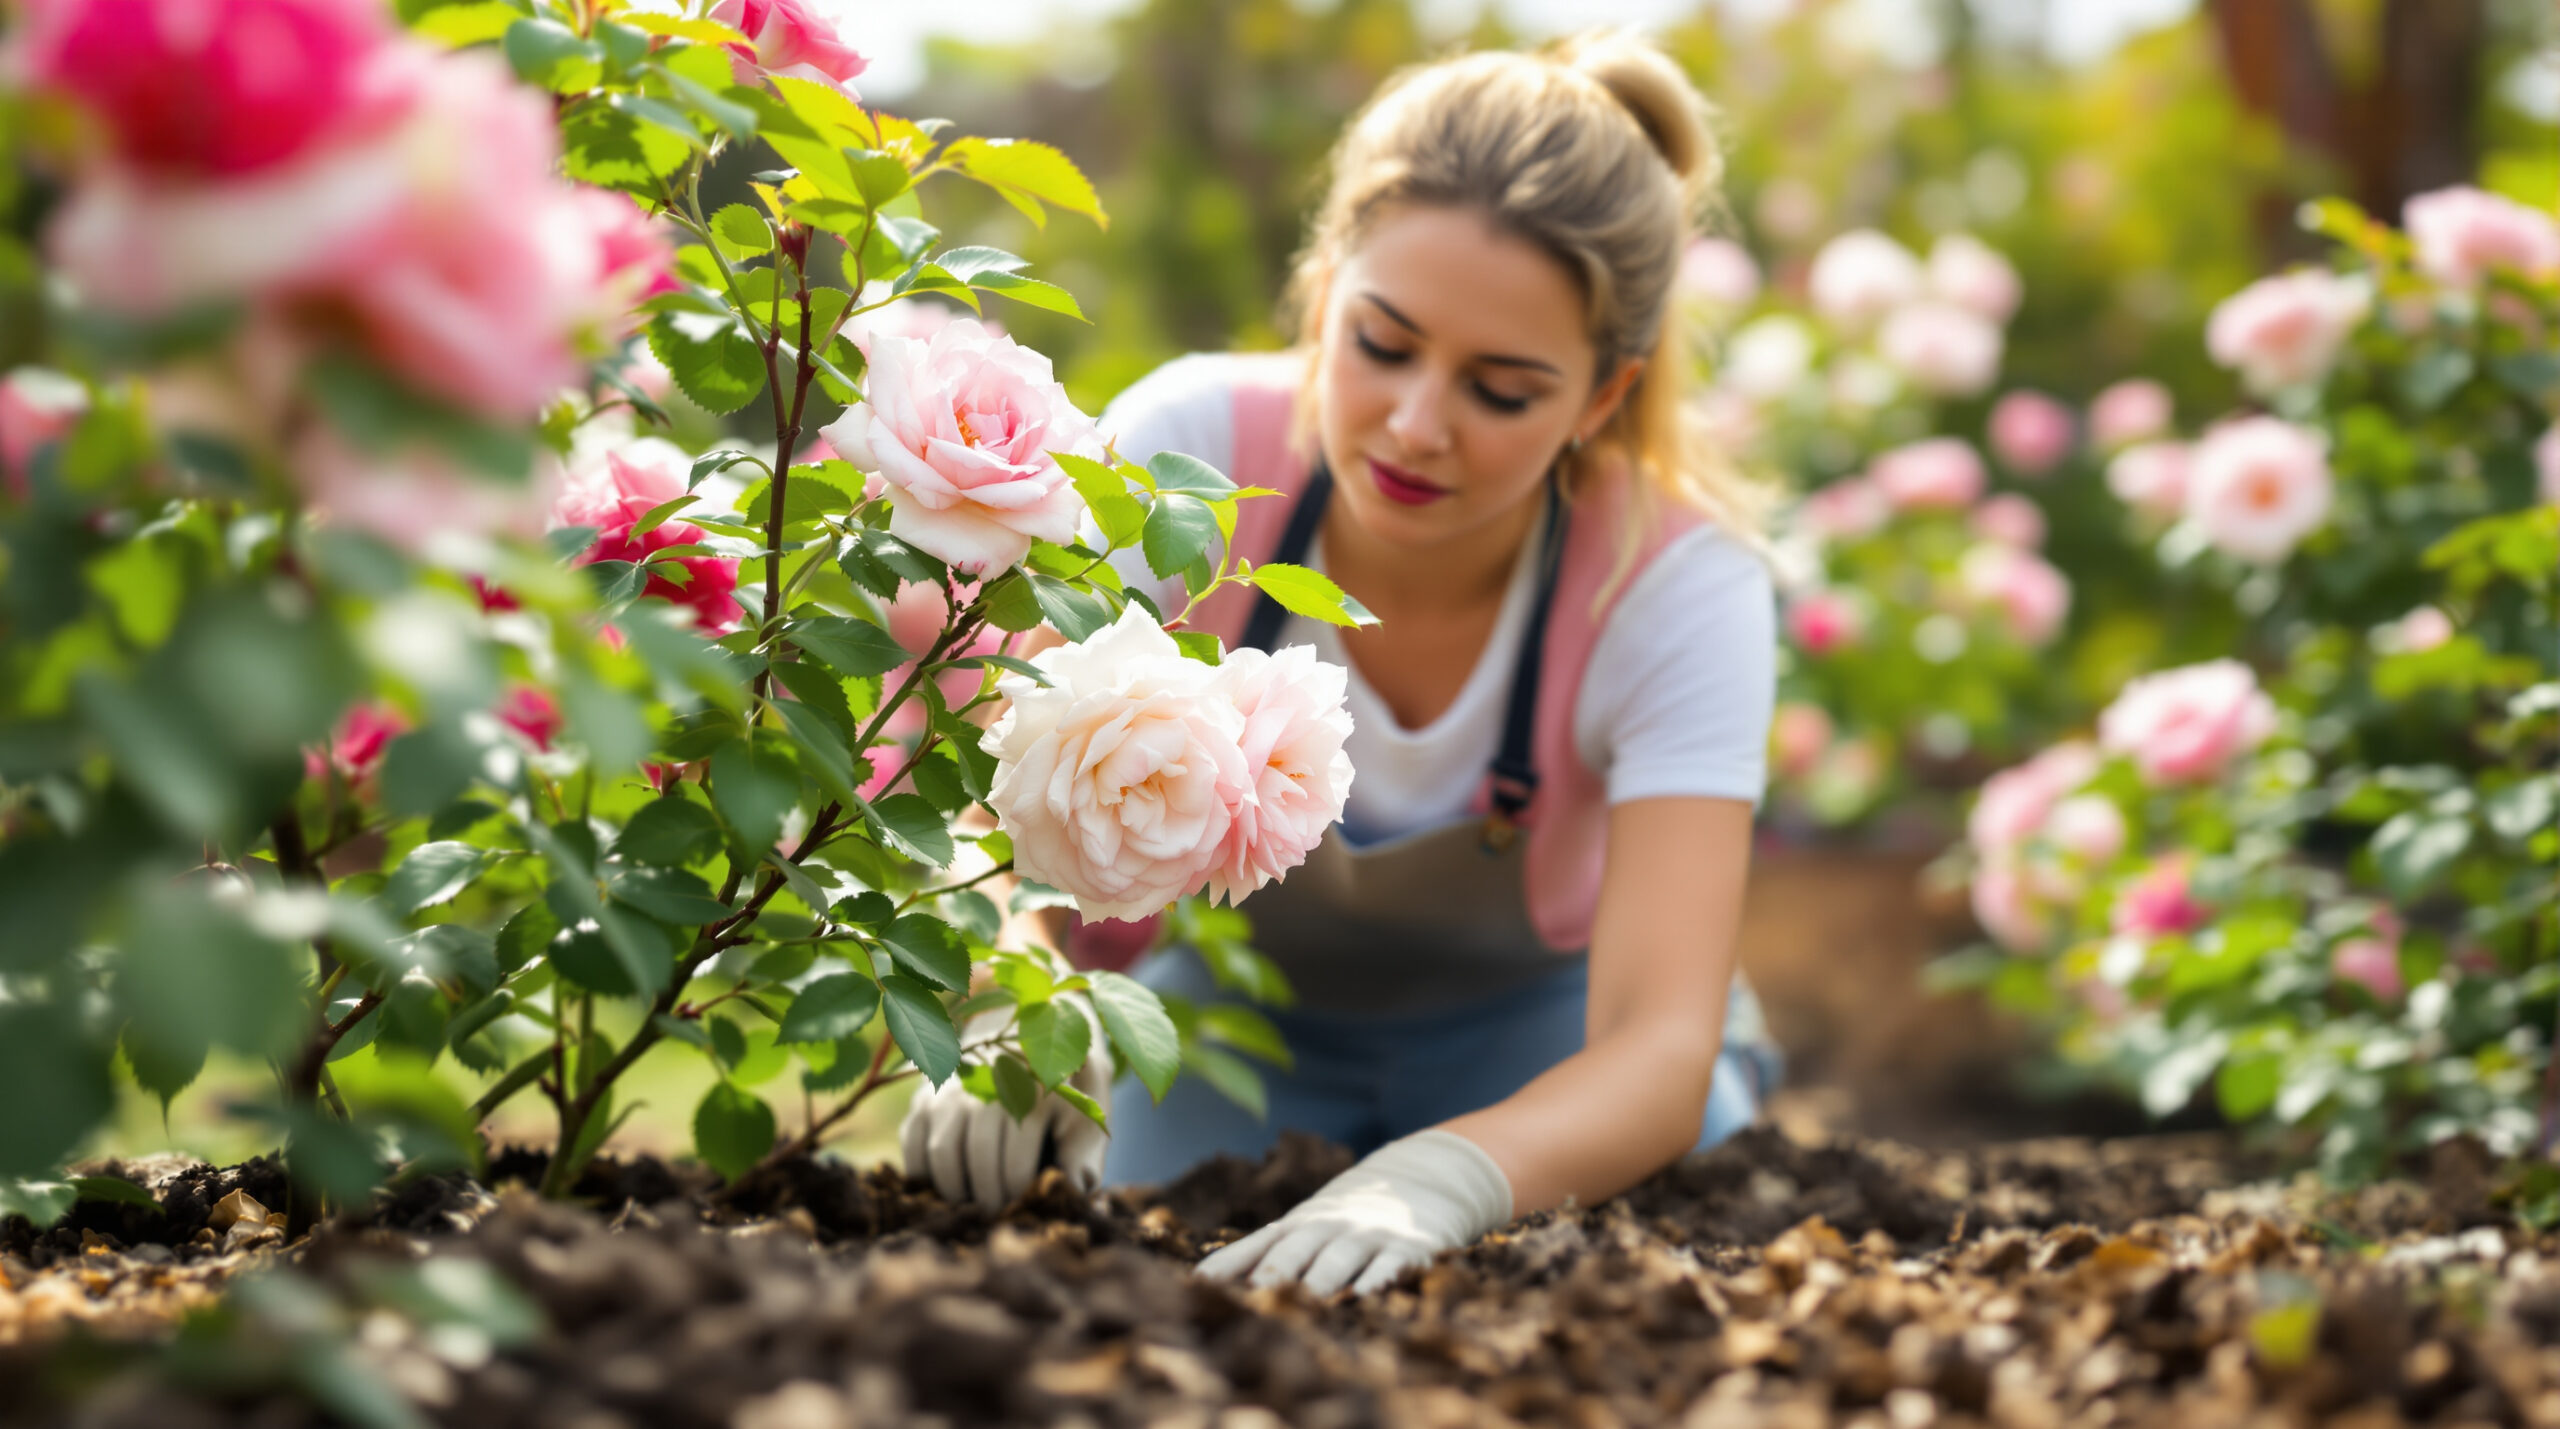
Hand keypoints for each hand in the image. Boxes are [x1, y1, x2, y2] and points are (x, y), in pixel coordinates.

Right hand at [899, 996, 1111, 1209]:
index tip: (1023, 1205)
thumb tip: (1075, 1191)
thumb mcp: (1088, 1112)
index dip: (1017, 1192)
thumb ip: (1085, 1153)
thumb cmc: (1066, 1087)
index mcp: (1036, 1087)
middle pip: (978, 1158)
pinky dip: (924, 1172)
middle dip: (988, 1198)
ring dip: (956, 1190)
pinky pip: (913, 1142)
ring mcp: (954, 1085)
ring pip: (943, 1152)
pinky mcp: (926, 1093)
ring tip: (974, 1204)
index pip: (1016, 1159)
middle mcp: (989, 1082)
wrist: (1030, 1030)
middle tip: (998, 1214)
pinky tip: (949, 1182)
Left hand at [1193, 1129, 1512, 1295]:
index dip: (1227, 1265)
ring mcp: (1368, 1237)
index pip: (1256, 1246)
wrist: (1423, 1179)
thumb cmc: (1347, 1218)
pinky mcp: (1409, 1248)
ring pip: (1339, 1261)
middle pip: (1294, 1254)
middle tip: (1251, 1296)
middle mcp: (1328, 1230)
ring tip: (1303, 1302)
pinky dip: (1380, 1280)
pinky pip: (1392, 1265)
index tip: (1196, 1285)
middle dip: (1272, 1274)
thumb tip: (1198, 1284)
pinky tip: (1369, 1297)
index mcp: (1298, 1227)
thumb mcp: (1305, 1228)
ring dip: (1320, 1282)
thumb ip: (1257, 1255)